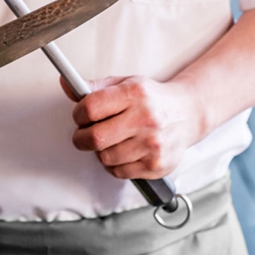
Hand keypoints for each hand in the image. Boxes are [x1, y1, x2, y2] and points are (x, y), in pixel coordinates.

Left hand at [64, 76, 207, 179]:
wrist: (188, 114)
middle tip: (87, 134)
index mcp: (135, 94)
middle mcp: (146, 118)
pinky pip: (119, 172)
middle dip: (82, 138)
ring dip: (101, 152)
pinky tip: (125, 152)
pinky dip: (115, 164)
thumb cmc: (152, 100)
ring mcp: (152, 144)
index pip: (91, 108)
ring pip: (105, 158)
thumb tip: (66, 83)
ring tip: (112, 141)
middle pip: (95, 138)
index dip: (78, 114)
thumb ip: (95, 87)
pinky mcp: (156, 165)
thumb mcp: (125, 84)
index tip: (81, 116)